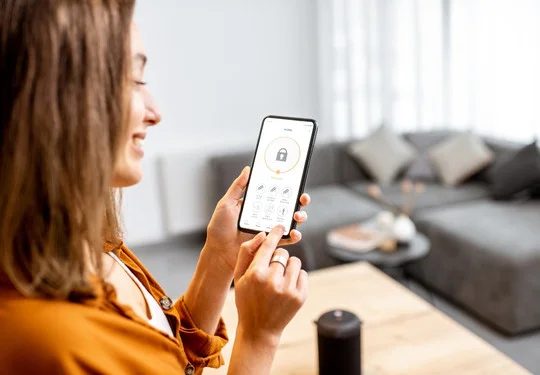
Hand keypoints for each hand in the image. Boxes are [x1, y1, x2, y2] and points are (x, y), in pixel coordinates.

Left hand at [205, 166, 310, 272]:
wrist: (218, 252)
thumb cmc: (219, 228)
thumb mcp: (226, 203)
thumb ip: (238, 187)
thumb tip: (247, 169)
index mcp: (257, 204)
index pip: (276, 192)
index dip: (288, 187)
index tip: (296, 181)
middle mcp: (266, 215)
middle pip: (288, 205)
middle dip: (300, 201)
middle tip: (302, 199)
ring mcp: (270, 229)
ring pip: (290, 221)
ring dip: (299, 217)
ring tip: (297, 216)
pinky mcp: (271, 243)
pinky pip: (286, 239)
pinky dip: (294, 236)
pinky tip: (294, 233)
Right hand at [233, 226, 307, 344]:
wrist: (259, 329)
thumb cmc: (246, 299)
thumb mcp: (239, 277)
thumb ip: (246, 253)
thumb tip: (262, 234)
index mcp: (256, 274)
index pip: (269, 245)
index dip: (275, 233)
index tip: (280, 225)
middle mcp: (273, 280)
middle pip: (282, 253)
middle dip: (278, 258)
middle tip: (271, 271)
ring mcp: (288, 289)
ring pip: (295, 262)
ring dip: (288, 267)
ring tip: (279, 280)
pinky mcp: (300, 296)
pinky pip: (303, 274)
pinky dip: (296, 277)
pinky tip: (286, 287)